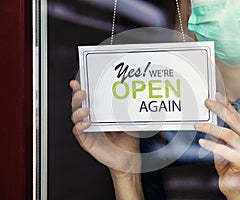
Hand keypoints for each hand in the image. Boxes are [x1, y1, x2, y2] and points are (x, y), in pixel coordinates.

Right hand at [70, 80, 143, 199]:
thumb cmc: (128, 140)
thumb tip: (128, 96)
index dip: (80, 90)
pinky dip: (81, 127)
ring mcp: (89, 131)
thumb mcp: (128, 121)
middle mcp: (92, 120)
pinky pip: (79, 133)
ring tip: (86, 109)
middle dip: (77, 97)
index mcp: (100, 114)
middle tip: (82, 92)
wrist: (129, 159)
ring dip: (78, 112)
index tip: (78, 82)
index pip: (88, 100)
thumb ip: (125, 110)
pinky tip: (87, 124)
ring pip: (76, 118)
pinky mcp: (87, 141)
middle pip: (78, 106)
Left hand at [195, 92, 239, 199]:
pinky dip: (211, 145)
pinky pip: (224, 149)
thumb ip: (219, 132)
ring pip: (227, 133)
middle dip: (219, 109)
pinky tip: (202, 142)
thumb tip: (208, 118)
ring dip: (210, 127)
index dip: (226, 104)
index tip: (216, 95)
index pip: (236, 114)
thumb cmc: (230, 163)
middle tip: (206, 102)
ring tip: (197, 125)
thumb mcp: (223, 144)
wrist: (237, 184)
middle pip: (233, 120)